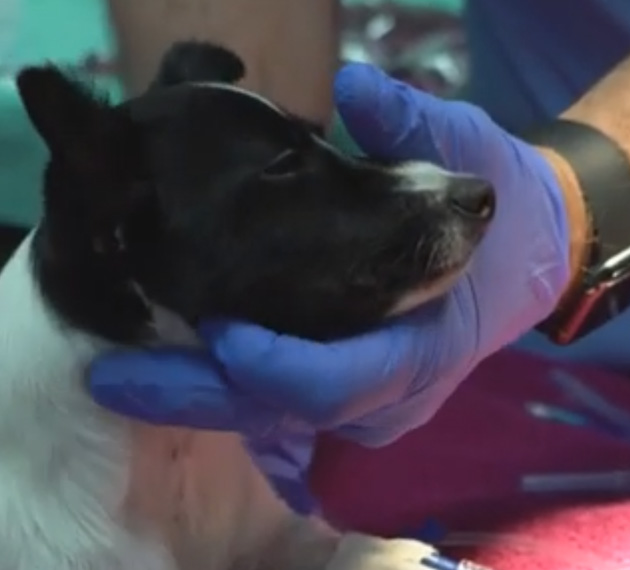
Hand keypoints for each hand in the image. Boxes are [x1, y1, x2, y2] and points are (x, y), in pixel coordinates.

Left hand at [88, 64, 575, 509]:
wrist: (522, 262)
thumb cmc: (492, 210)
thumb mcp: (466, 155)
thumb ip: (411, 127)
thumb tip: (356, 91)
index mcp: (420, 351)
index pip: (333, 381)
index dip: (271, 365)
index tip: (216, 332)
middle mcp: (381, 397)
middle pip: (272, 413)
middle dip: (190, 395)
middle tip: (108, 378)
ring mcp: (352, 409)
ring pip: (255, 417)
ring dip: (183, 396)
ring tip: (107, 372)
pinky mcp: (325, 401)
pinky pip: (256, 406)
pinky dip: (202, 387)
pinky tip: (140, 364)